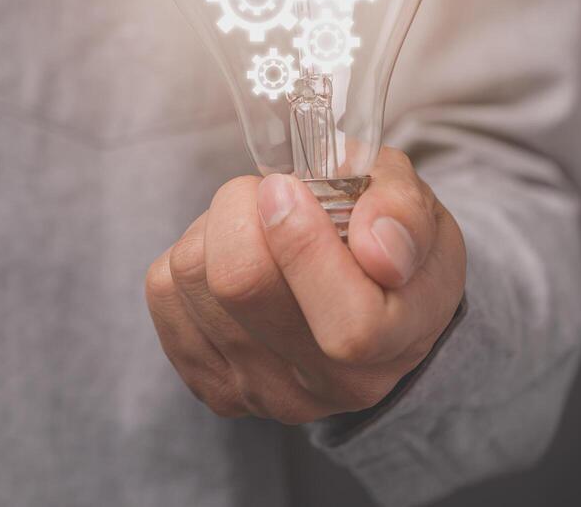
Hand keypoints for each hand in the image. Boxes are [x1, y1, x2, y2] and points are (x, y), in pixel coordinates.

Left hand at [144, 147, 465, 423]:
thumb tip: (377, 248)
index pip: (348, 325)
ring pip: (192, 277)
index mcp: (394, 346)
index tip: (286, 188)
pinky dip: (186, 252)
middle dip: (241, 210)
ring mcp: (262, 391)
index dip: (304, 243)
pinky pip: (162, 290)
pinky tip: (225, 255)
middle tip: (269, 191)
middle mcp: (327, 384)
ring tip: (253, 225)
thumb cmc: (389, 247)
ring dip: (212, 227)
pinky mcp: (209, 381)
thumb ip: (402, 214)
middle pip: (241, 285)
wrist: (368, 308)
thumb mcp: (418, 212)